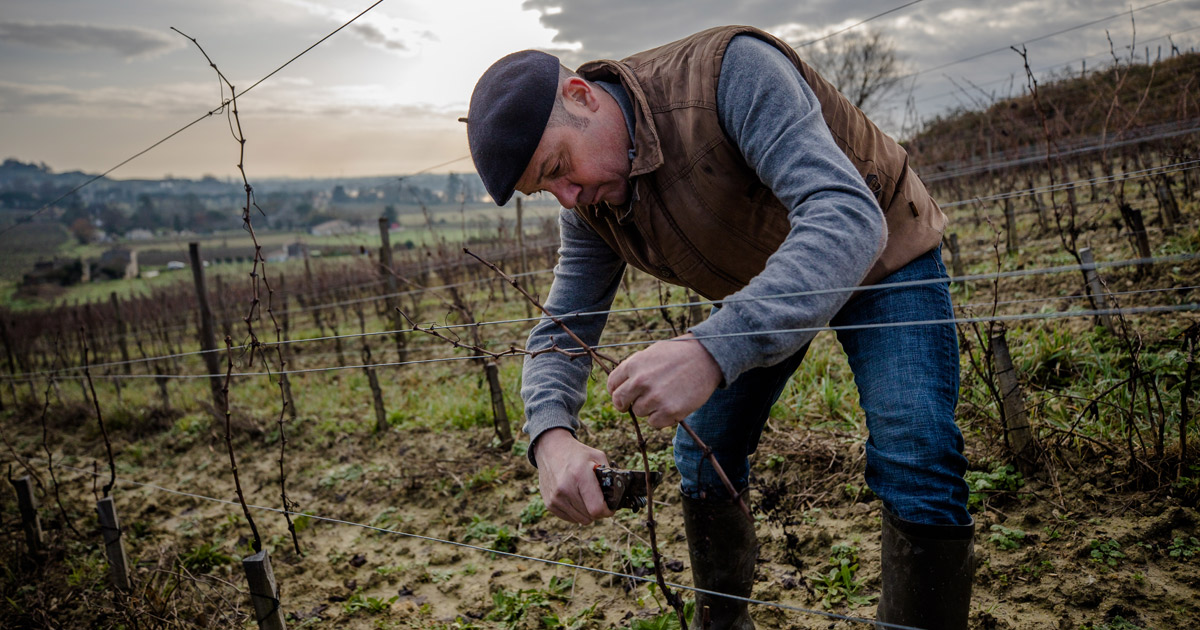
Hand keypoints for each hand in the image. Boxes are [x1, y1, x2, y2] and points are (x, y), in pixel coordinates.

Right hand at [533, 428, 615, 523]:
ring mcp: (555, 497)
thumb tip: (618, 495)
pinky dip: (576, 512)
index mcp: (580, 475)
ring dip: (587, 512)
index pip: (596, 508)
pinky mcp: (549, 503)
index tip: (610, 507)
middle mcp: (565, 488)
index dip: (607, 511)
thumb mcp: (597, 456)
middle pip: (589, 516)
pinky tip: (575, 498)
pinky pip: (570, 518)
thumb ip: (610, 474)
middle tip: (598, 499)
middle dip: (598, 511)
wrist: (550, 449)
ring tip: (585, 496)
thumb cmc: (577, 454)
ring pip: (580, 520)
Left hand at [607, 333, 721, 428]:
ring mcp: (654, 397)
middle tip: (631, 405)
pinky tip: (671, 406)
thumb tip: (621, 385)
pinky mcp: (669, 411)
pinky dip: (661, 418)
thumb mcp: (652, 353)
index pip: (612, 384)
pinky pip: (654, 423)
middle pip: (619, 401)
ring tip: (664, 397)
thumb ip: (635, 368)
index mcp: (634, 364)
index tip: (622, 395)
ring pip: (639, 412)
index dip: (615, 391)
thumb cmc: (679, 354)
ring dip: (648, 408)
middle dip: (624, 405)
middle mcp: (640, 381)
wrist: (707, 357)